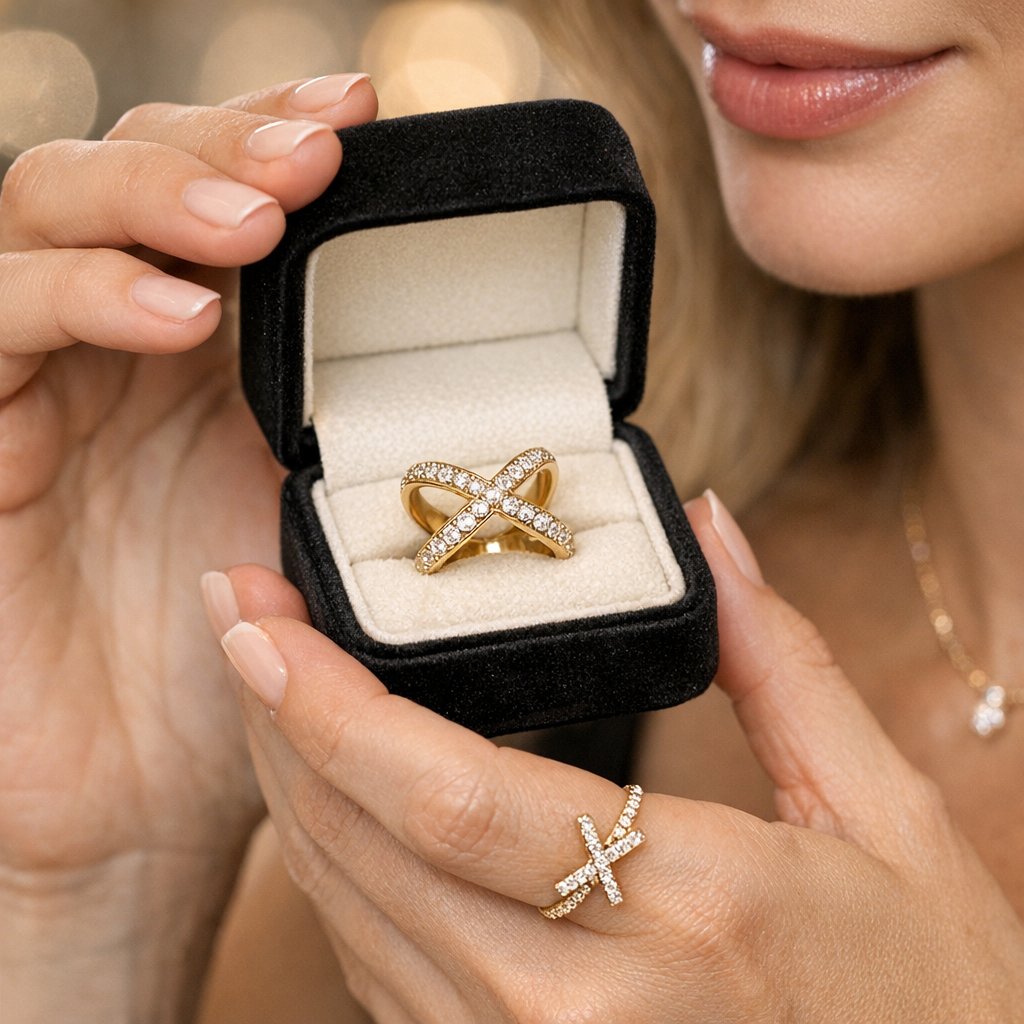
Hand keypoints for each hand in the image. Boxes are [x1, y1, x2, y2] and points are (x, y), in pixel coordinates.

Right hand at [0, 74, 375, 1017]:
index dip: (272, 132)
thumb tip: (466, 353)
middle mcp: (120, 349)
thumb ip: (354, 426)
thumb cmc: (255, 660)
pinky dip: (74, 299)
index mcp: (213, 352)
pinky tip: (169, 315)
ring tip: (253, 225)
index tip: (362, 114)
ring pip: (43, 217)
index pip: (220, 190)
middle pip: (130, 172)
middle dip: (220, 146)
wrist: (160, 795)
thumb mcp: (327, 518)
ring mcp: (40, 387)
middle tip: (315, 153)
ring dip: (149, 201)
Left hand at [212, 492, 1023, 1022]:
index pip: (444, 791)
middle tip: (241, 615)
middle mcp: (581, 1008)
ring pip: (350, 912)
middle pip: (363, 845)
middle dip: (278, 721)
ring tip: (271, 686)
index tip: (256, 616)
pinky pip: (379, 973)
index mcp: (686, 906)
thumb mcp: (883, 819)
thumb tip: (714, 533)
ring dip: (295, 790)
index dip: (326, 700)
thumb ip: (782, 660)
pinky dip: (339, 872)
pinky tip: (335, 796)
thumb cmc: (926, 999)